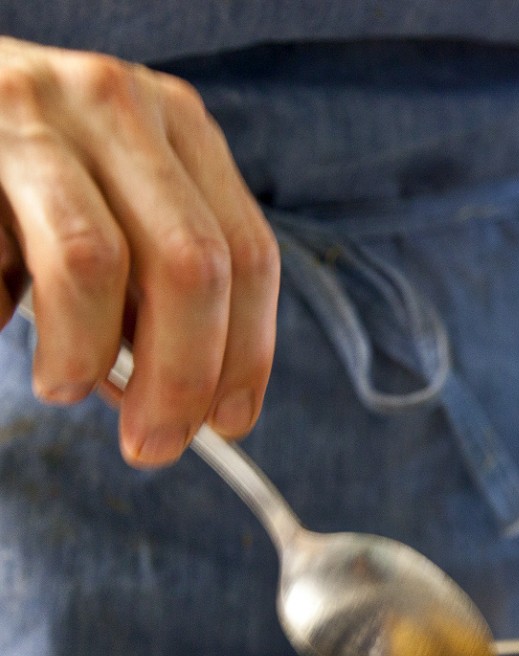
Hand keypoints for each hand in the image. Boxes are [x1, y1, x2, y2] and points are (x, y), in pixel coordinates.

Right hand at [0, 37, 278, 465]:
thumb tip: (192, 398)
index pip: (248, 254)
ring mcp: (36, 111)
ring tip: (62, 383)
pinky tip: (1, 312)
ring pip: (94, 262)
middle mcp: (119, 105)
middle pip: (192, 264)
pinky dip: (2, 310)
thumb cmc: (24, 173)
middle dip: (182, 375)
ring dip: (84, 352)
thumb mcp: (114, 204)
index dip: (248, 351)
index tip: (230, 420)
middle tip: (153, 443)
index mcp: (180, 124)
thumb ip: (158, 282)